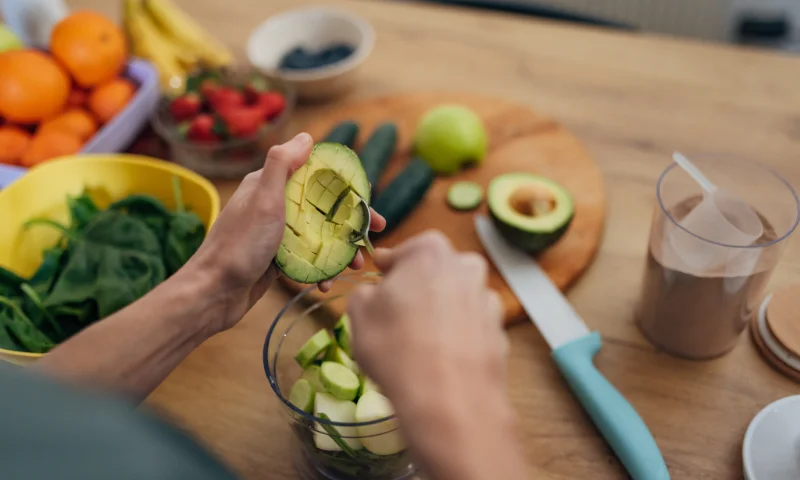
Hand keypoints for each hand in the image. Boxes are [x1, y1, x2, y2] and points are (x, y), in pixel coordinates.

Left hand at [189, 133, 384, 332]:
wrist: (213, 293)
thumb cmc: (238, 245)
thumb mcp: (263, 199)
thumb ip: (282, 165)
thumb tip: (307, 137)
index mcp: (271, 185)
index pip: (318, 179)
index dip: (347, 190)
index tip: (369, 205)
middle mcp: (275, 206)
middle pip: (324, 209)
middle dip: (350, 225)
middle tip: (371, 241)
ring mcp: (276, 234)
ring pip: (319, 237)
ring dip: (340, 251)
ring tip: (354, 267)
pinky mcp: (276, 260)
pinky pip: (308, 259)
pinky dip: (321, 269)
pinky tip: (326, 283)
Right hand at [347, 231, 523, 479]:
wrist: (447, 400)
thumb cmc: (396, 348)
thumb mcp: (359, 313)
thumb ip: (366, 292)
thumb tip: (375, 295)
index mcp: (431, 251)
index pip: (403, 252)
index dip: (387, 270)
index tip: (378, 284)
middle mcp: (466, 267)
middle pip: (434, 272)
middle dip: (417, 289)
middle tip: (395, 317)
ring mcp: (487, 300)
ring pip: (456, 299)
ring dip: (439, 312)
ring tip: (417, 343)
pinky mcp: (499, 332)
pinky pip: (471, 327)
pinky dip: (458, 336)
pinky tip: (440, 358)